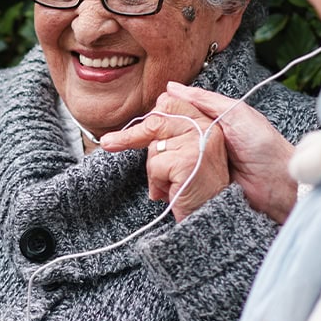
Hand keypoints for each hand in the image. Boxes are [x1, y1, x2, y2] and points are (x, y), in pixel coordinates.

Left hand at [99, 87, 230, 220]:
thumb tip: (148, 113)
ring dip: (154, 170)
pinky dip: (157, 183)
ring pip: (153, 146)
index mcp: (208, 123)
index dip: (151, 115)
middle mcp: (207, 129)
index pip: (171, 103)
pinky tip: (170, 192)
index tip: (134, 127)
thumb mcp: (187, 154)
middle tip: (109, 143)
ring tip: (171, 184)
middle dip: (130, 135)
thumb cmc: (196, 188)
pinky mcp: (188, 161)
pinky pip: (155, 165)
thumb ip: (173, 133)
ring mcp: (198, 143)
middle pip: (157, 120)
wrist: (211, 217)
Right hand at [103, 82, 298, 222]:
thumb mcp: (236, 114)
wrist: (282, 185)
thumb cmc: (264, 146)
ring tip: (144, 169)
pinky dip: (165, 186)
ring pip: (165, 164)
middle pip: (162, 141)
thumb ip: (204, 100)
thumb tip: (171, 87)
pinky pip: (176, 185)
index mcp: (206, 124)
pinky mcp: (200, 189)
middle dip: (143, 144)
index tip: (129, 127)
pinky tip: (157, 188)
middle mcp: (199, 144)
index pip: (169, 118)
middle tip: (115, 145)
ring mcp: (199, 168)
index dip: (148, 123)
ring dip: (154, 168)